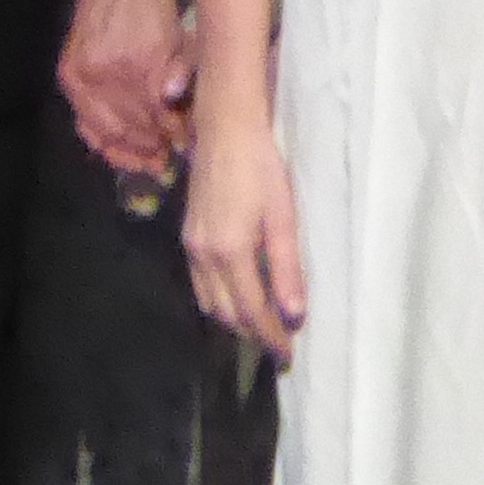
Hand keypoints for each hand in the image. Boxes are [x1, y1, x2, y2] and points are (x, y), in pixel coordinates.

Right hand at [60, 0, 195, 187]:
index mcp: (142, 61)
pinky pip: (84, 122)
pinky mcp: (69, 78)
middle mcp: (108, 73)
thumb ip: (182, 77)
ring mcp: (83, 78)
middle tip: (165, 159)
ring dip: (128, 151)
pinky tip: (117, 152)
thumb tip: (179, 119)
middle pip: (131, 127)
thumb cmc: (154, 10)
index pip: (157, 112)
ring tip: (146, 161)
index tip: (184, 144)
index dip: (172, 133)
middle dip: (151, 147)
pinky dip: (101, 141)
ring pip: (106, 131)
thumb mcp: (180, 39)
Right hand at [181, 113, 307, 364]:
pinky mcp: (188, 236)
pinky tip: (236, 295)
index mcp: (229, 253)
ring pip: (209, 302)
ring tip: (261, 326)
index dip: (270, 337)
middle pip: (226, 313)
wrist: (225, 129)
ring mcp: (191, 246)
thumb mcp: (282, 217)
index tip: (288, 355)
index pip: (251, 312)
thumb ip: (287, 269)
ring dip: (234, 320)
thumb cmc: (262, 167)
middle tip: (279, 345)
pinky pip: (200, 284)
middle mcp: (204, 256)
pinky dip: (218, 300)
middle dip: (252, 334)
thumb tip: (295, 315)